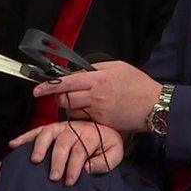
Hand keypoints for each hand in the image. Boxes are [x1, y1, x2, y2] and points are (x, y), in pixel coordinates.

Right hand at [8, 122, 122, 185]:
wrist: (106, 129)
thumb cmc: (107, 145)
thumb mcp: (114, 153)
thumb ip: (103, 162)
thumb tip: (86, 168)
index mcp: (92, 134)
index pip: (80, 151)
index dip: (74, 167)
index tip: (69, 181)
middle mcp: (76, 128)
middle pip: (64, 143)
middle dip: (58, 161)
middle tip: (54, 177)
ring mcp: (63, 127)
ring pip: (49, 133)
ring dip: (40, 146)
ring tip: (35, 160)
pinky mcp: (53, 128)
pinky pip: (37, 130)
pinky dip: (25, 137)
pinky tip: (14, 145)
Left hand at [32, 61, 161, 132]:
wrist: (154, 105)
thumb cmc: (138, 83)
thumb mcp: (119, 67)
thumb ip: (97, 69)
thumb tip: (78, 73)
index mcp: (99, 79)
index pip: (66, 82)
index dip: (49, 86)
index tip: (37, 90)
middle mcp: (95, 96)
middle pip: (64, 99)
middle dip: (61, 97)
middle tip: (67, 94)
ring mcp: (98, 111)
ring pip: (72, 111)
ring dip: (72, 107)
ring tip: (84, 102)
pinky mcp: (101, 123)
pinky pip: (84, 119)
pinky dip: (84, 115)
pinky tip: (95, 110)